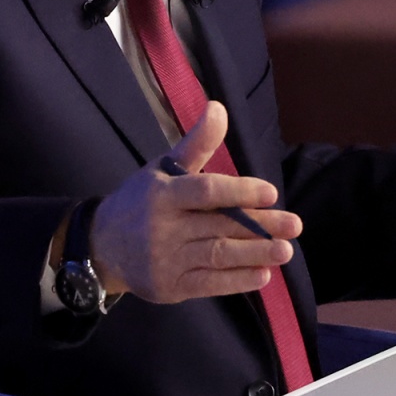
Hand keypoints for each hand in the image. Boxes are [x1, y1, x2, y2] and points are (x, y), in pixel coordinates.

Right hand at [89, 101, 302, 302]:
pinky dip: (237, 281)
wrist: (101, 247)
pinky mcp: (169, 288)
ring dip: (255, 254)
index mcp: (163, 194)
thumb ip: (196, 144)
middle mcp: (163, 228)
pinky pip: (208, 284)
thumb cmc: (141, 202)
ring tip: (285, 251)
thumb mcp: (162, 169)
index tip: (271, 193)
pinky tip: (263, 274)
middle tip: (294, 225)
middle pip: (219, 226)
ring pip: (217, 256)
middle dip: (260, 226)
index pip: (206, 191)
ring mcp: (165, 260)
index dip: (239, 191)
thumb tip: (219, 108)